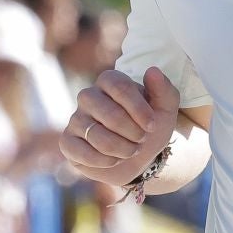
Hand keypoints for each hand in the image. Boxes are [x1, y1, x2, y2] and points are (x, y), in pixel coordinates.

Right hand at [60, 67, 178, 186]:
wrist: (138, 157)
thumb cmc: (149, 127)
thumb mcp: (165, 110)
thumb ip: (164, 90)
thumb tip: (152, 70)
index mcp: (109, 80)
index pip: (120, 88)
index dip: (139, 110)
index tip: (152, 125)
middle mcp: (88, 96)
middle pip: (110, 114)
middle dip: (133, 133)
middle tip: (141, 139)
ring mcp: (75, 118)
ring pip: (97, 136)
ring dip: (123, 149)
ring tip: (130, 150)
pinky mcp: (67, 141)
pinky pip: (83, 153)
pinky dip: (105, 161)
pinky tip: (113, 159)